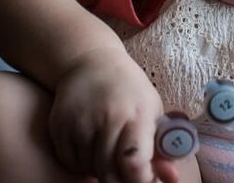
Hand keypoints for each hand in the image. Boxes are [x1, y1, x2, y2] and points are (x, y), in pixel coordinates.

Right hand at [49, 47, 178, 182]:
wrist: (91, 62)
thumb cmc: (128, 90)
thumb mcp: (151, 109)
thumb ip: (161, 147)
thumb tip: (173, 178)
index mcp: (136, 113)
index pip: (134, 160)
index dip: (139, 178)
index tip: (143, 177)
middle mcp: (108, 117)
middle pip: (109, 172)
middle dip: (119, 178)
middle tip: (124, 167)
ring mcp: (81, 122)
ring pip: (90, 169)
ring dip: (100, 168)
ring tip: (107, 146)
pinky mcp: (60, 126)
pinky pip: (71, 163)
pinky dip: (81, 162)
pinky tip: (89, 142)